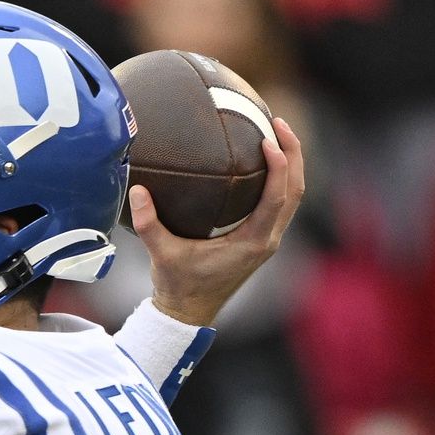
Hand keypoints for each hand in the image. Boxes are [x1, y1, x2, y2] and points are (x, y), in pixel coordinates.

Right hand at [132, 115, 305, 325]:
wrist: (188, 312)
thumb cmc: (177, 285)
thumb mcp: (161, 254)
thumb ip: (148, 224)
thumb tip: (138, 190)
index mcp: (252, 242)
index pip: (277, 198)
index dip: (279, 166)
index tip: (268, 140)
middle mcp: (268, 240)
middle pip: (296, 191)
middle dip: (293, 154)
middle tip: (278, 123)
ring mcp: (268, 240)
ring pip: (293, 197)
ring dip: (290, 165)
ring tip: (277, 134)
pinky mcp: (262, 240)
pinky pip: (280, 204)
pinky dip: (279, 179)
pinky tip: (263, 161)